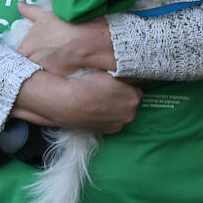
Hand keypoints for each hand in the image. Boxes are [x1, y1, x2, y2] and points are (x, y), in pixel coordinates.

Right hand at [11, 68, 141, 133]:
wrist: (68, 102)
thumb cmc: (86, 83)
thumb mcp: (107, 71)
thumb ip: (122, 73)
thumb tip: (129, 71)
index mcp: (133, 96)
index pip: (135, 87)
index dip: (124, 82)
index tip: (115, 80)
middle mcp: (130, 113)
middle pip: (130, 101)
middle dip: (122, 95)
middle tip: (106, 89)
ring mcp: (119, 124)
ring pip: (122, 112)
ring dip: (115, 106)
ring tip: (99, 99)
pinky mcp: (109, 131)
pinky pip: (112, 120)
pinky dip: (107, 115)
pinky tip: (96, 108)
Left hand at [13, 1, 115, 74]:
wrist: (85, 40)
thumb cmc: (62, 25)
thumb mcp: (43, 15)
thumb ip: (28, 11)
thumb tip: (19, 5)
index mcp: (24, 49)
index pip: (18, 52)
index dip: (25, 48)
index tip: (32, 44)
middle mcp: (32, 63)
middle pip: (29, 60)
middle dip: (35, 55)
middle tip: (46, 47)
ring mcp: (45, 71)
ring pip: (41, 66)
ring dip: (45, 61)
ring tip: (55, 52)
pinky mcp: (57, 76)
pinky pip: (54, 72)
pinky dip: (57, 66)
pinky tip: (64, 57)